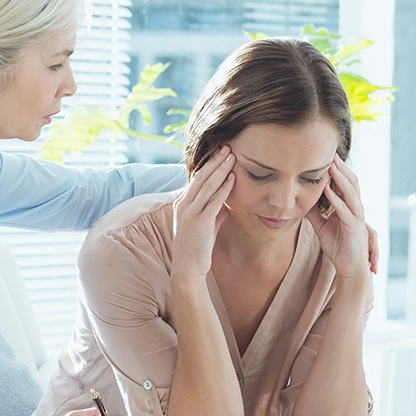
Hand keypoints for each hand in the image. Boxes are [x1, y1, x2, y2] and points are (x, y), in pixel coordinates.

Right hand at [172, 146, 235, 277]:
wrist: (187, 268)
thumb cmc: (196, 248)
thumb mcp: (206, 226)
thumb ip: (214, 212)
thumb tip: (227, 202)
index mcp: (182, 204)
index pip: (196, 179)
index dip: (209, 165)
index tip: (221, 154)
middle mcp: (184, 205)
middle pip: (201, 177)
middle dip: (215, 161)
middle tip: (227, 147)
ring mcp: (190, 213)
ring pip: (207, 185)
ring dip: (221, 170)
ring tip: (232, 157)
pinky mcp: (200, 222)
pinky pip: (213, 201)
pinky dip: (224, 188)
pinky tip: (233, 178)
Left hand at [306, 156, 369, 283]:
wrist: (349, 268)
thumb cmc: (338, 245)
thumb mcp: (321, 226)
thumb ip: (313, 212)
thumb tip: (300, 199)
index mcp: (349, 206)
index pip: (344, 183)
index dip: (337, 170)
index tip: (326, 156)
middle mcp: (356, 209)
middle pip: (351, 183)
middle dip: (341, 168)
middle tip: (331, 153)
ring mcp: (357, 218)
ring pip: (351, 193)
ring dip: (340, 179)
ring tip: (331, 166)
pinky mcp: (354, 228)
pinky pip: (345, 211)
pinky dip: (337, 200)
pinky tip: (328, 191)